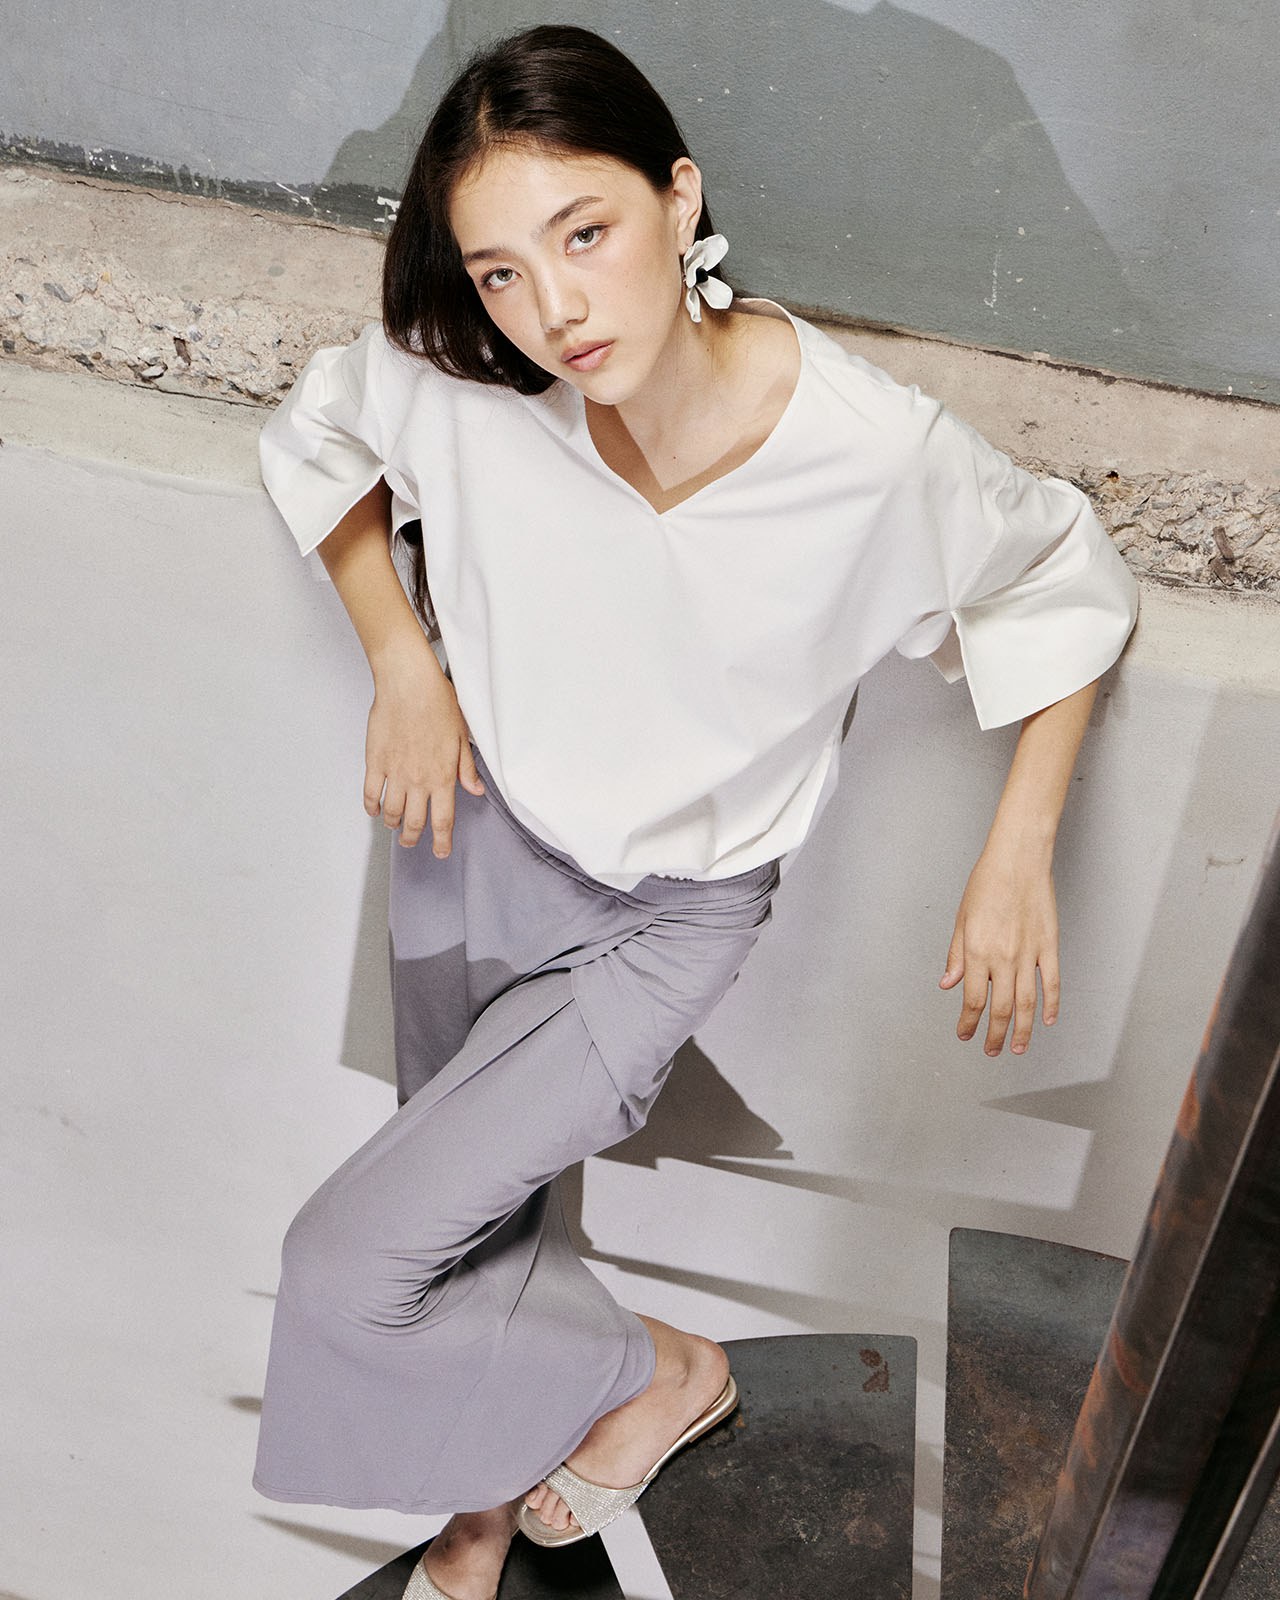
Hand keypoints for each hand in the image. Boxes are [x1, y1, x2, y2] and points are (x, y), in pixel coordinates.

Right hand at [363, 644, 483, 853]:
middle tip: (411, 842)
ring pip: (392, 812)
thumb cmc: (438, 703)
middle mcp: (418, 780)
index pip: (443, 820)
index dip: (442, 841)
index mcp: (443, 776)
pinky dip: (371, 807)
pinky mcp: (375, 761)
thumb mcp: (462, 736)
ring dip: (393, 824)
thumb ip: (466, 768)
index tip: (441, 852)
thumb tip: (475, 791)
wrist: (409, 684)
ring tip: (395, 826)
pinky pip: (370, 793)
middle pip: (414, 822)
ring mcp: (394, 773)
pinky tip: (374, 810)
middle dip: (413, 838)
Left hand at [938, 841, 1059, 1055]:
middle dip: (995, 1035)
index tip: (965, 1033)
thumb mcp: (961, 919)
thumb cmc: (987, 883)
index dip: (969, 1022)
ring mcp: (1030, 954)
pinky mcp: (1050, 946)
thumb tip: (948, 983)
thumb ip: (956, 955)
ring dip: (1023, 1030)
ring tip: (1018, 1048)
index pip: (973, 999)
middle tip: (992, 1050)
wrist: (1018, 860)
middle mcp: (1004, 958)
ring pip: (1028, 1003)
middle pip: (1002, 1009)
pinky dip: (1051, 1005)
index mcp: (977, 952)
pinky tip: (1047, 1020)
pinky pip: (1053, 983)